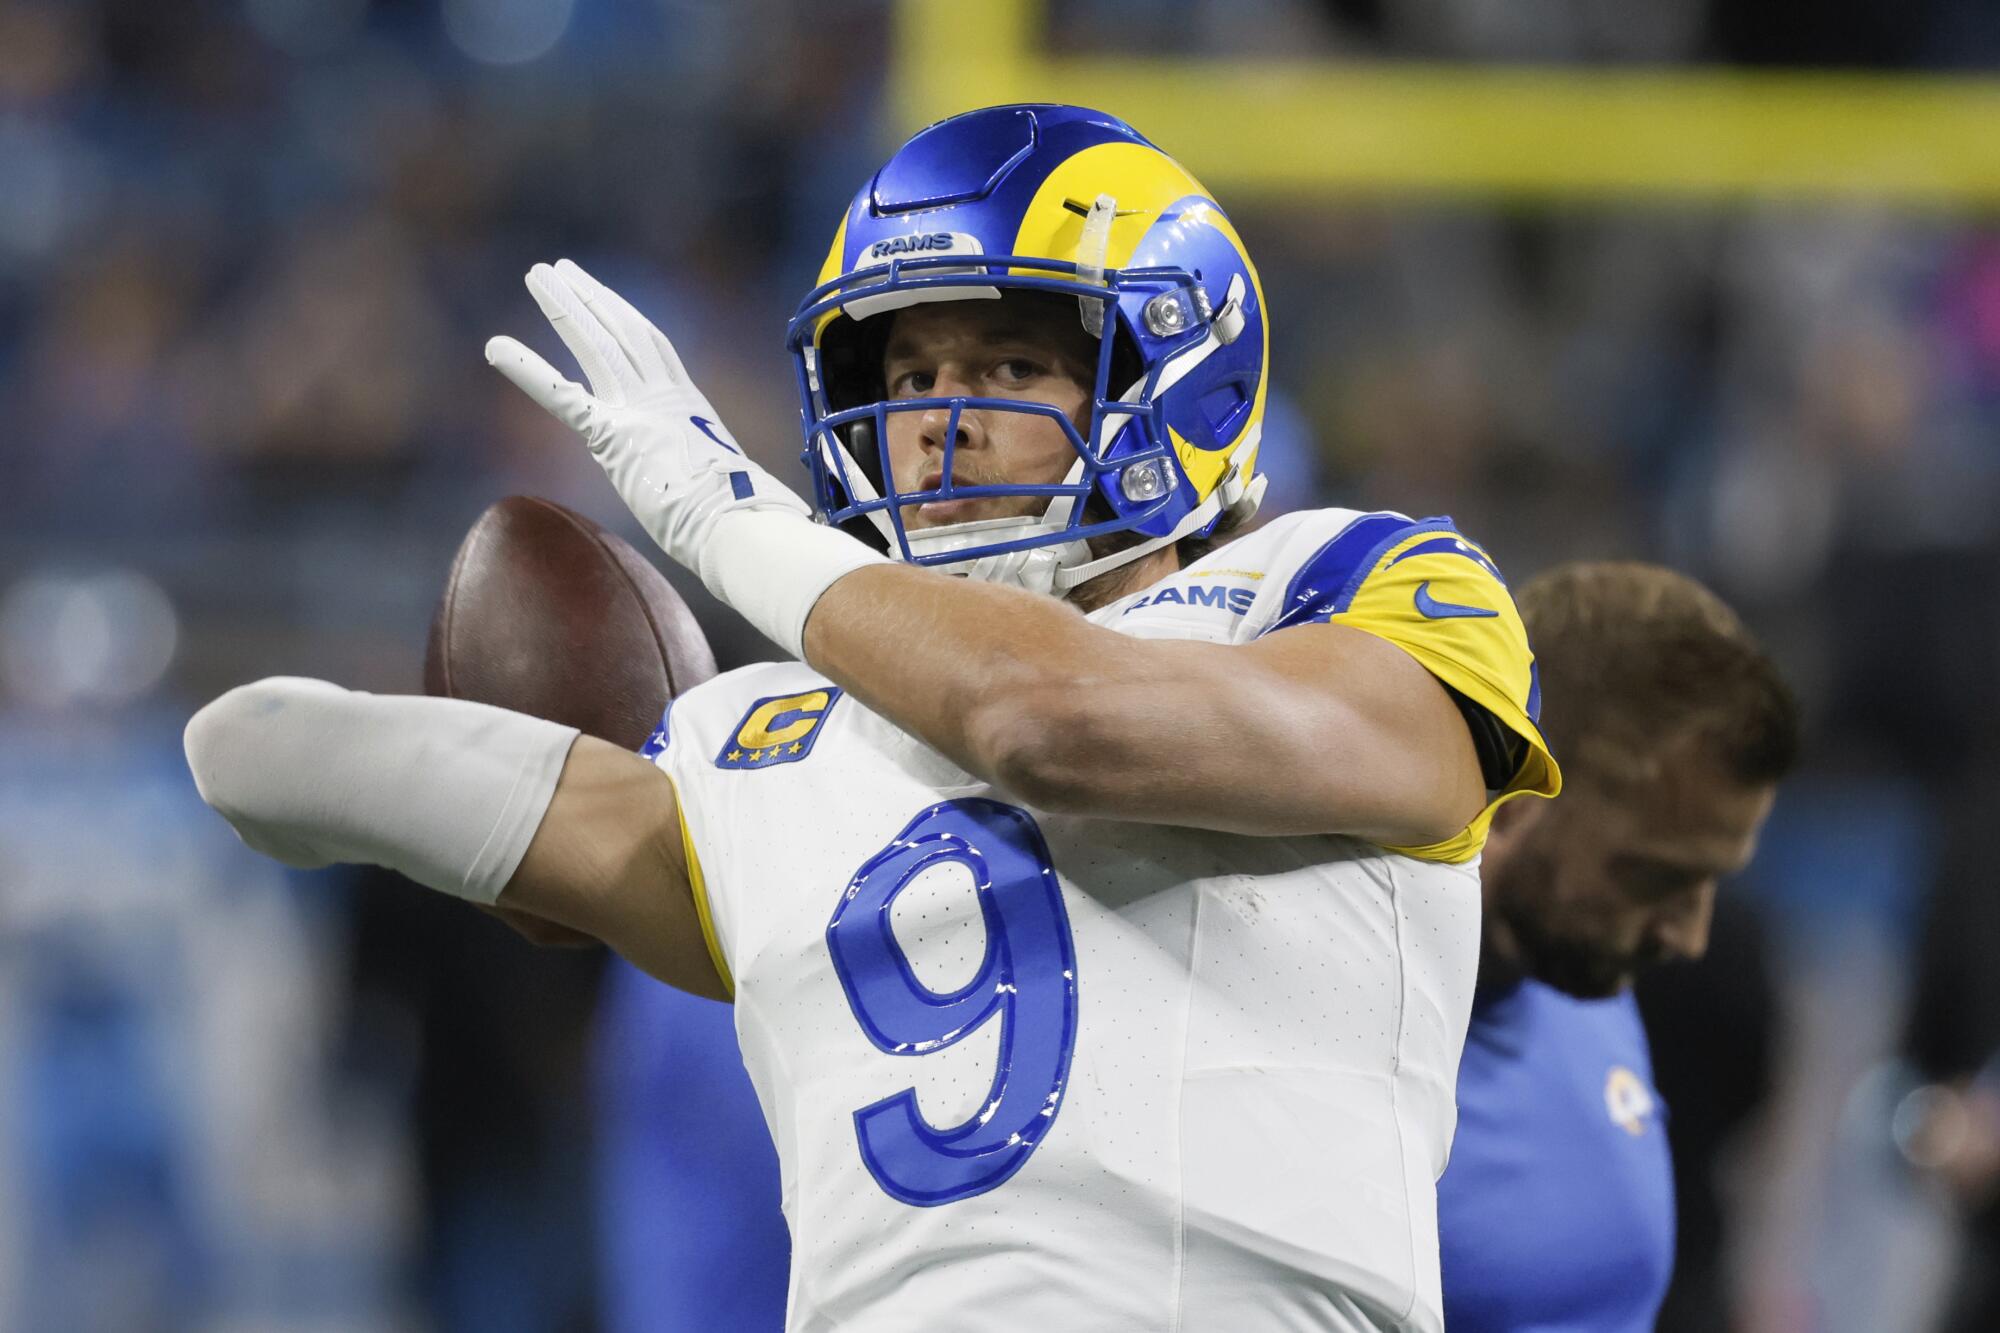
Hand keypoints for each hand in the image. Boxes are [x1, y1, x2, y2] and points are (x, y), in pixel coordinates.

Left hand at [486, 259, 811, 576]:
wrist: (737, 523)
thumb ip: (700, 469)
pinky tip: (496, 347)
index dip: (623, 314)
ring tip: (537, 276)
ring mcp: (640, 412)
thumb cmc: (736, 517)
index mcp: (689, 405)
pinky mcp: (614, 437)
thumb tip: (710, 491)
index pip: (652, 345)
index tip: (600, 294)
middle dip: (588, 297)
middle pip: (621, 332)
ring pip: (597, 344)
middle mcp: (665, 397)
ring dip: (564, 308)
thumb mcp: (719, 480)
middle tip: (558, 270)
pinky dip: (528, 370)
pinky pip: (562, 397)